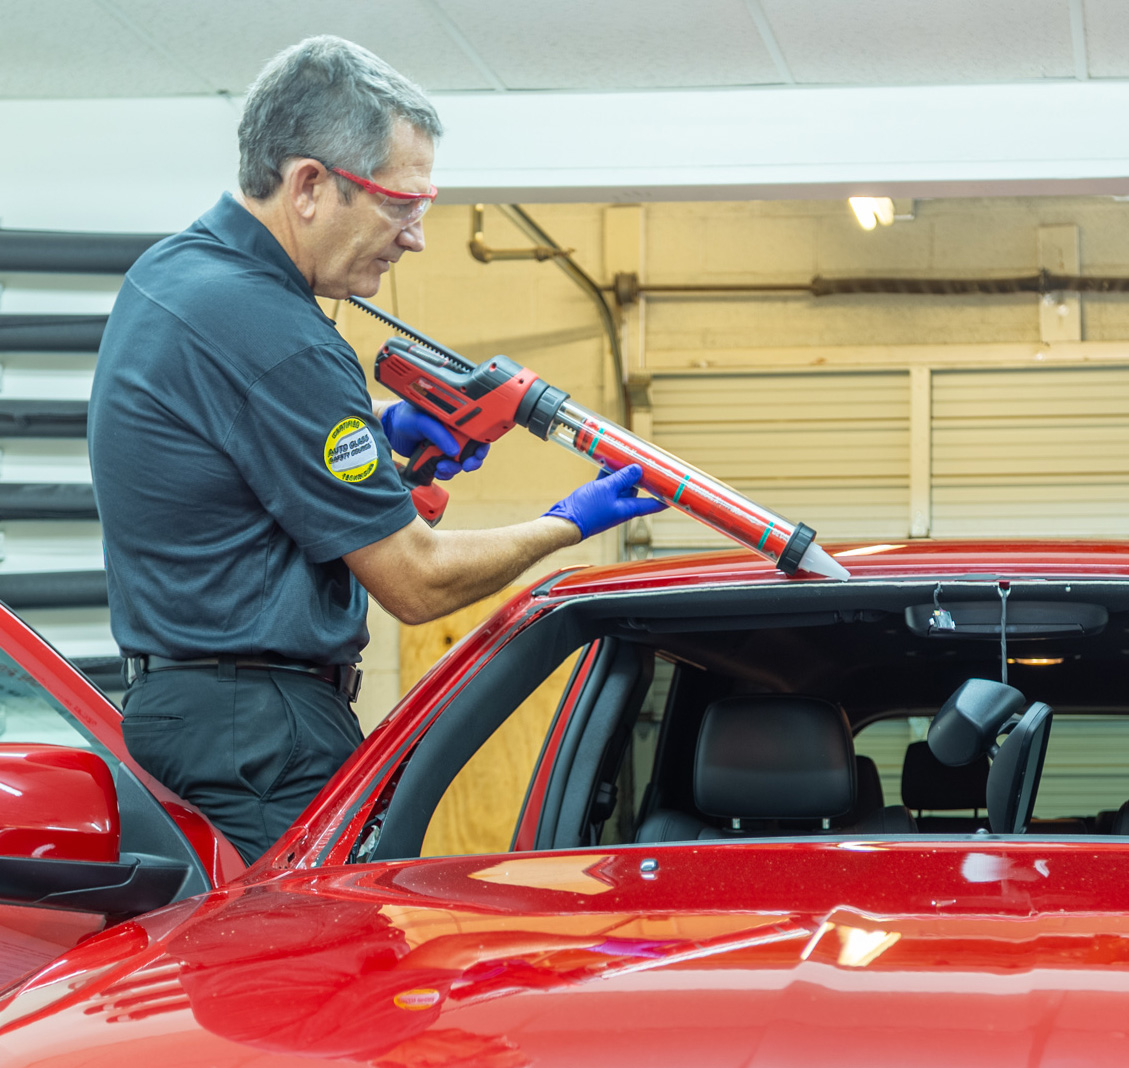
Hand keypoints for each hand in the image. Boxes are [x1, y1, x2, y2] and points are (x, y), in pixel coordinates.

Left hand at [380, 402, 489, 479]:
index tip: (477, 455)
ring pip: (461, 462)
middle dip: (472, 461)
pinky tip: (437, 470)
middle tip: (466, 466)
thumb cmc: (405, 417)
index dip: (481, 445)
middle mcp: (453, 432)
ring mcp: (446, 446)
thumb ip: (438, 433)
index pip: (476, 431)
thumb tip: (454, 450)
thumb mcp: (421, 421)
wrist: (390, 429)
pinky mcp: (437, 457)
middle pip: (473, 450)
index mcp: (454, 419)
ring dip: (454, 468)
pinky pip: (448, 469)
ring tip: (441, 467)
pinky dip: (445, 473)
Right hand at [544, 464, 665, 538]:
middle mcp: (621, 507)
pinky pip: (607, 483)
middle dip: (641, 476)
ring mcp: (608, 502)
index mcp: (628, 509)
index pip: (653, 504)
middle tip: (648, 462)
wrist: (564, 521)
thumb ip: (622, 478)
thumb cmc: (586, 511)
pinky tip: (607, 461)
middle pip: (637, 489)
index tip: (675, 493)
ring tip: (627, 456)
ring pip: (621, 484)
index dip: (665, 498)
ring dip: (623, 472)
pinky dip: (608, 473)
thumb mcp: (607, 489)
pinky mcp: (597, 498)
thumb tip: (637, 469)